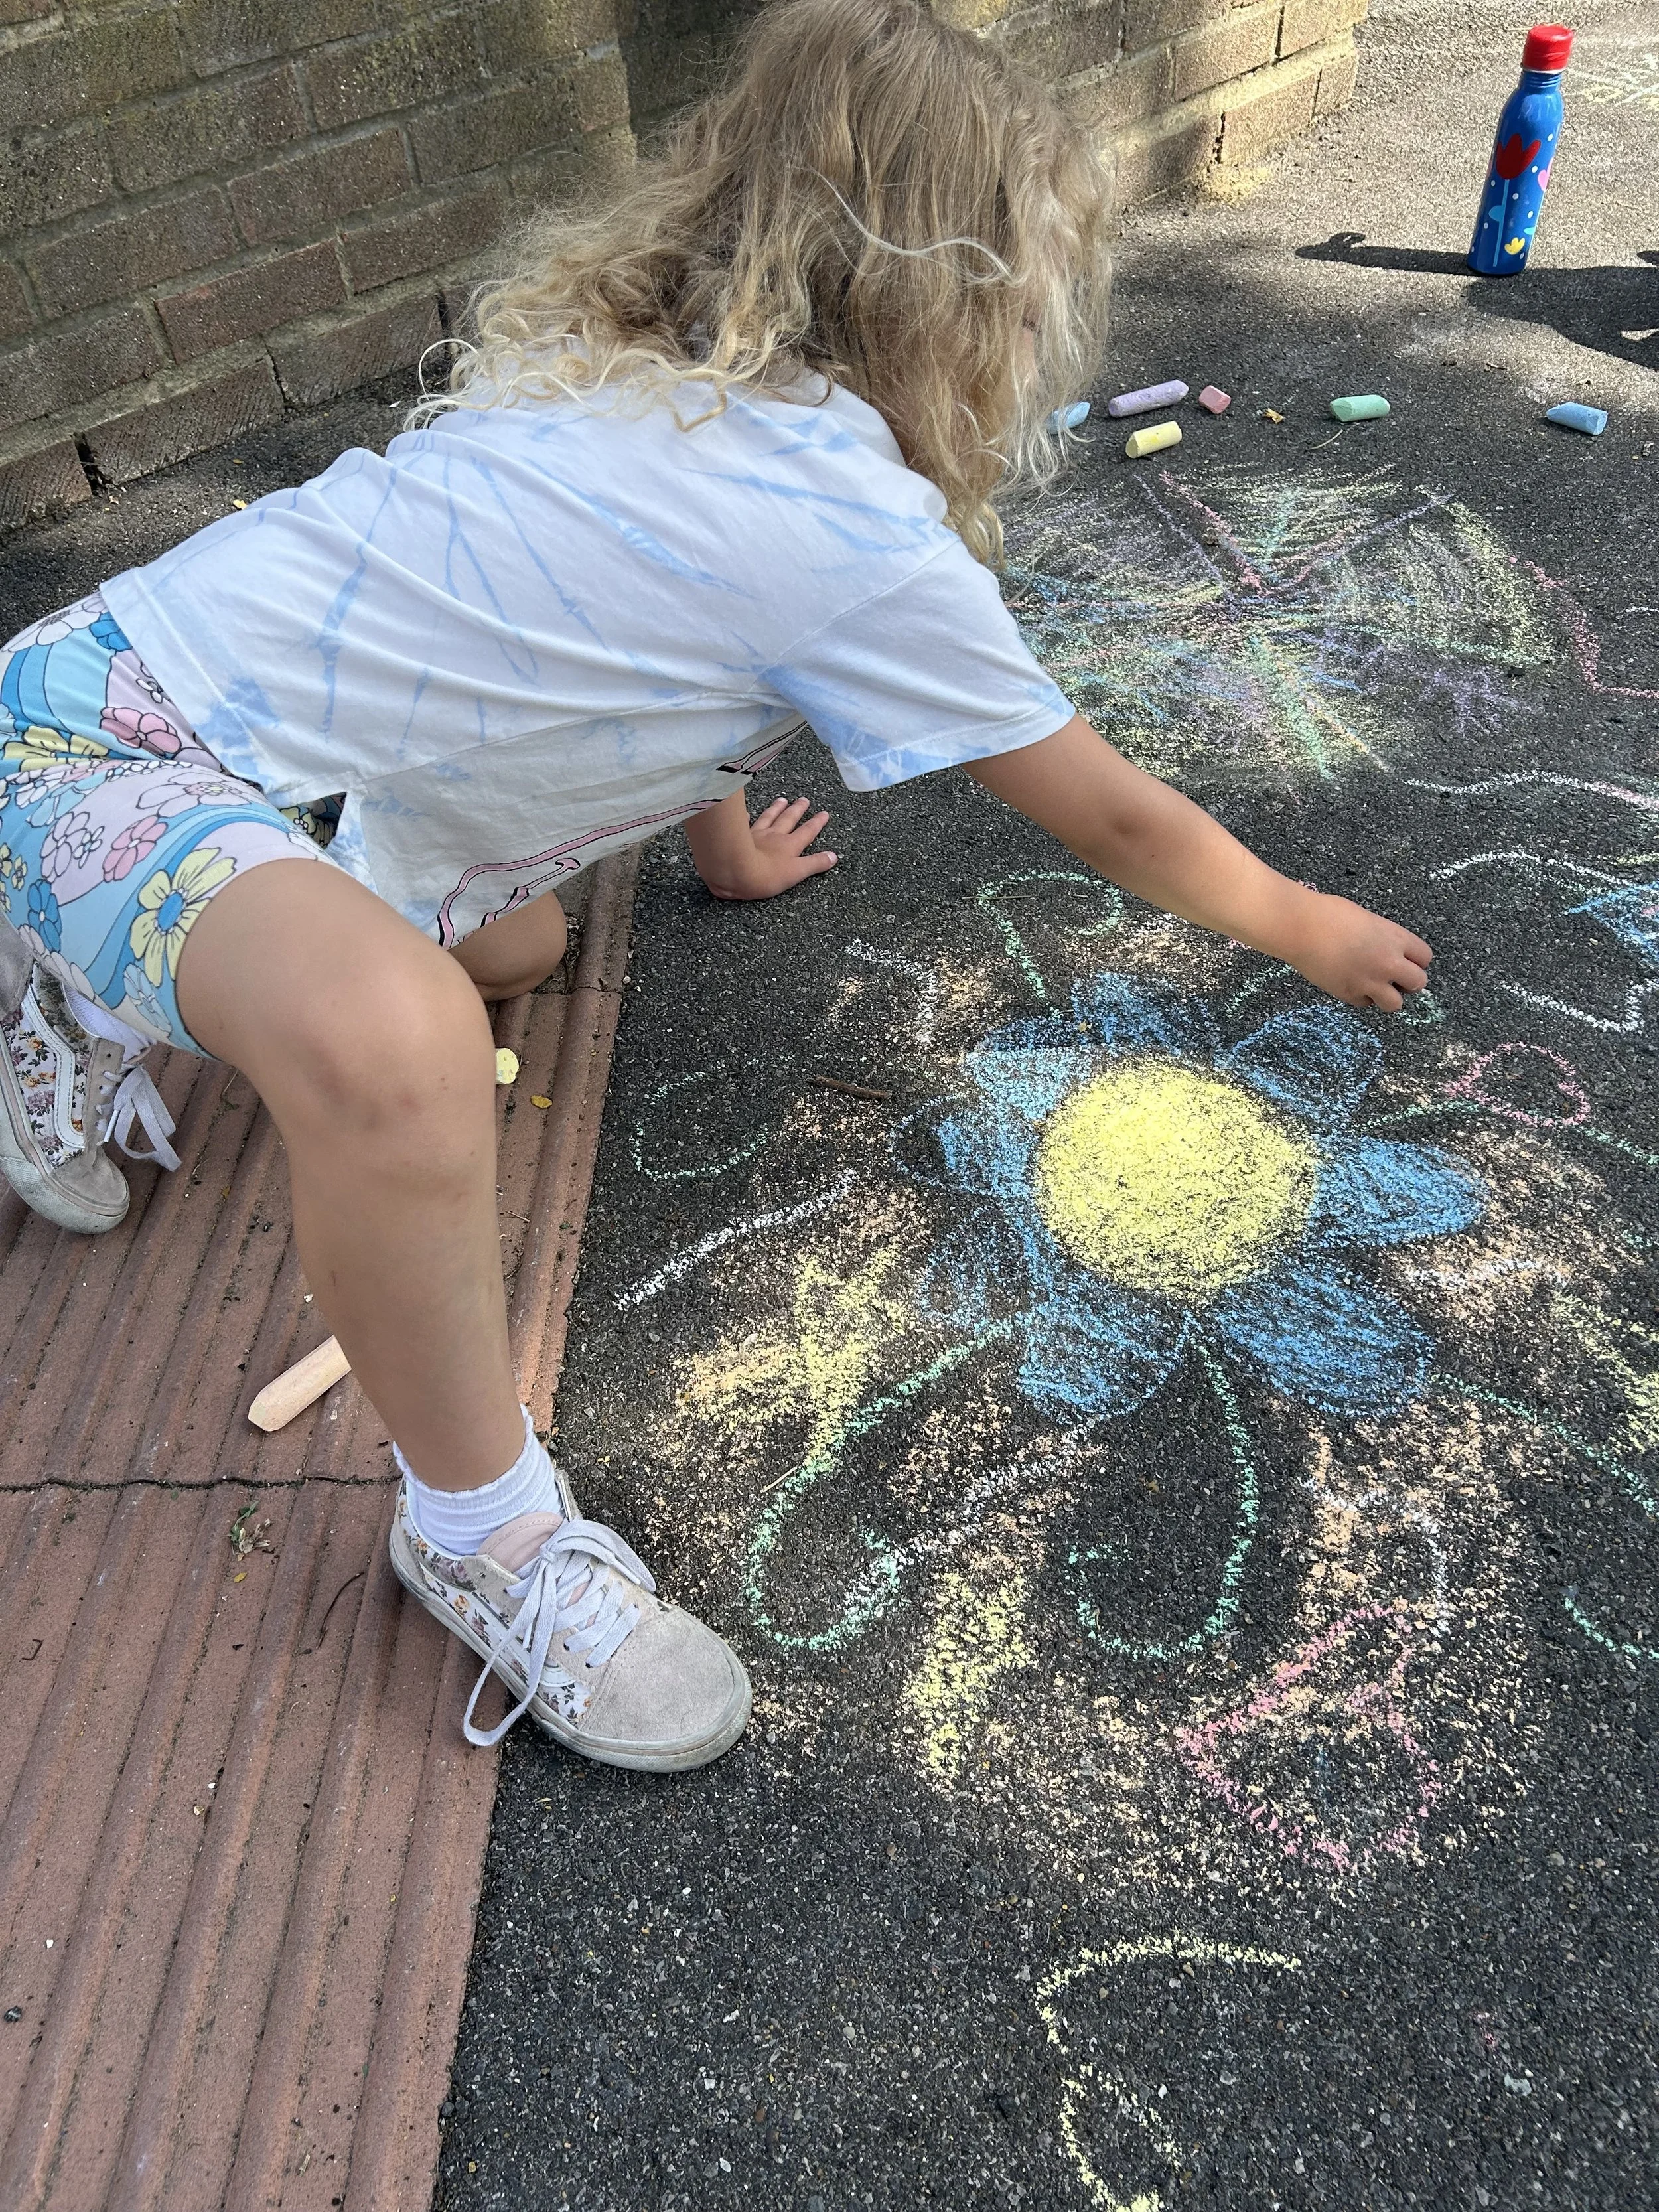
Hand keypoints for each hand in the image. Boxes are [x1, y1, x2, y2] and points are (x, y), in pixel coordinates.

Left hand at [693, 794, 837, 900]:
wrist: (732, 869)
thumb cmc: (765, 875)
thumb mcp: (796, 873)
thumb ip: (815, 864)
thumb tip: (834, 856)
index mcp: (790, 846)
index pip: (807, 832)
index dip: (816, 823)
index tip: (824, 813)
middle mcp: (774, 835)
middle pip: (789, 819)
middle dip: (798, 810)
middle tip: (804, 799)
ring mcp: (756, 834)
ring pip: (769, 817)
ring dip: (777, 809)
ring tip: (782, 800)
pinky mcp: (739, 836)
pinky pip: (746, 822)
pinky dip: (749, 816)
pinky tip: (749, 812)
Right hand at [1281, 889, 1431, 1010]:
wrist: (1301, 927)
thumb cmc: (1328, 913)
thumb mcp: (1367, 919)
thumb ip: (1383, 938)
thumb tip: (1385, 949)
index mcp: (1395, 939)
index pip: (1425, 958)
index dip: (1416, 961)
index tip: (1406, 962)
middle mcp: (1388, 962)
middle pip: (1418, 983)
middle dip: (1408, 982)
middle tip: (1394, 978)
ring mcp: (1369, 981)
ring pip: (1395, 1004)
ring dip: (1387, 996)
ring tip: (1374, 987)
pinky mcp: (1348, 993)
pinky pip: (1364, 1004)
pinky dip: (1360, 997)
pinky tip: (1350, 983)